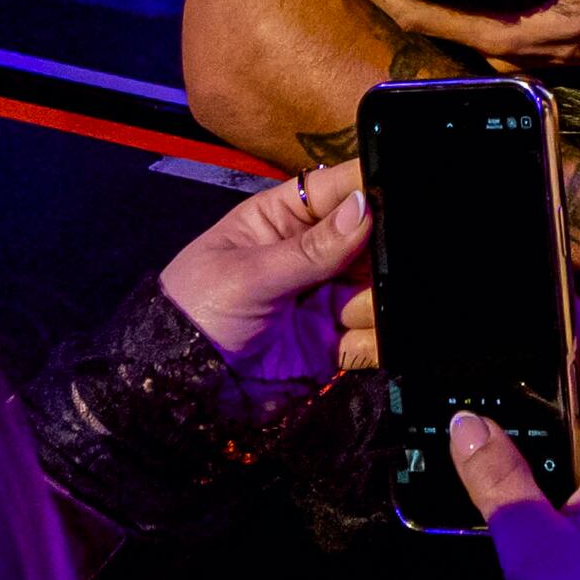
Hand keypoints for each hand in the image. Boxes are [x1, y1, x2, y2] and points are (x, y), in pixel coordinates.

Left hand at [154, 162, 380, 392]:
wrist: (183, 391)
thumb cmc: (197, 314)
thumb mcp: (248, 276)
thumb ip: (310, 249)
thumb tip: (364, 207)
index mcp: (281, 221)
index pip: (334, 191)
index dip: (367, 188)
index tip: (397, 194)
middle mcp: (311, 255)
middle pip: (368, 240)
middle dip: (379, 254)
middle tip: (369, 271)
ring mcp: (325, 300)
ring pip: (377, 289)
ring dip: (373, 302)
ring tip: (346, 315)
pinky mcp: (334, 344)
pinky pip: (372, 336)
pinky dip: (373, 339)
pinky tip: (349, 343)